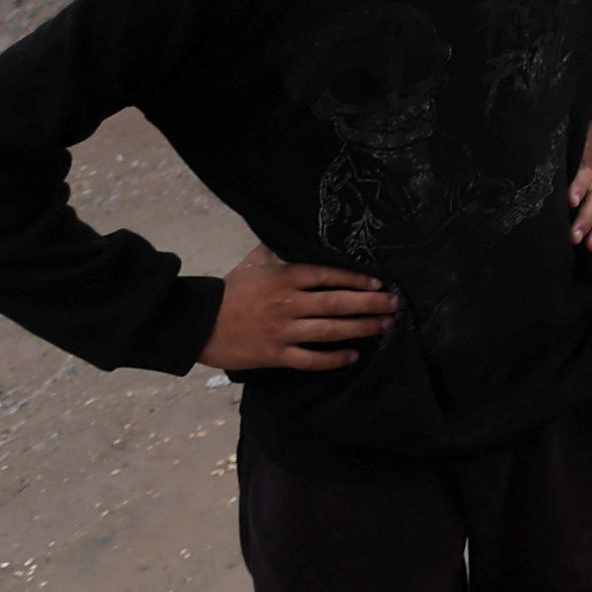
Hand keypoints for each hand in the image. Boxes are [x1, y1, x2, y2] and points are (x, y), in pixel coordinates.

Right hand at [206, 252, 394, 371]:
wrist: (198, 323)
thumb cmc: (229, 291)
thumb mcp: (254, 263)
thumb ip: (279, 249)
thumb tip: (298, 232)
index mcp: (284, 277)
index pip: (328, 275)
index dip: (356, 279)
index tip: (378, 282)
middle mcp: (288, 303)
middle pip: (337, 302)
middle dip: (369, 304)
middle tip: (393, 304)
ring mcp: (283, 330)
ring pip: (330, 330)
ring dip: (360, 328)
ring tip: (383, 326)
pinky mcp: (275, 355)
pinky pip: (311, 358)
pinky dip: (334, 358)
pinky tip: (353, 355)